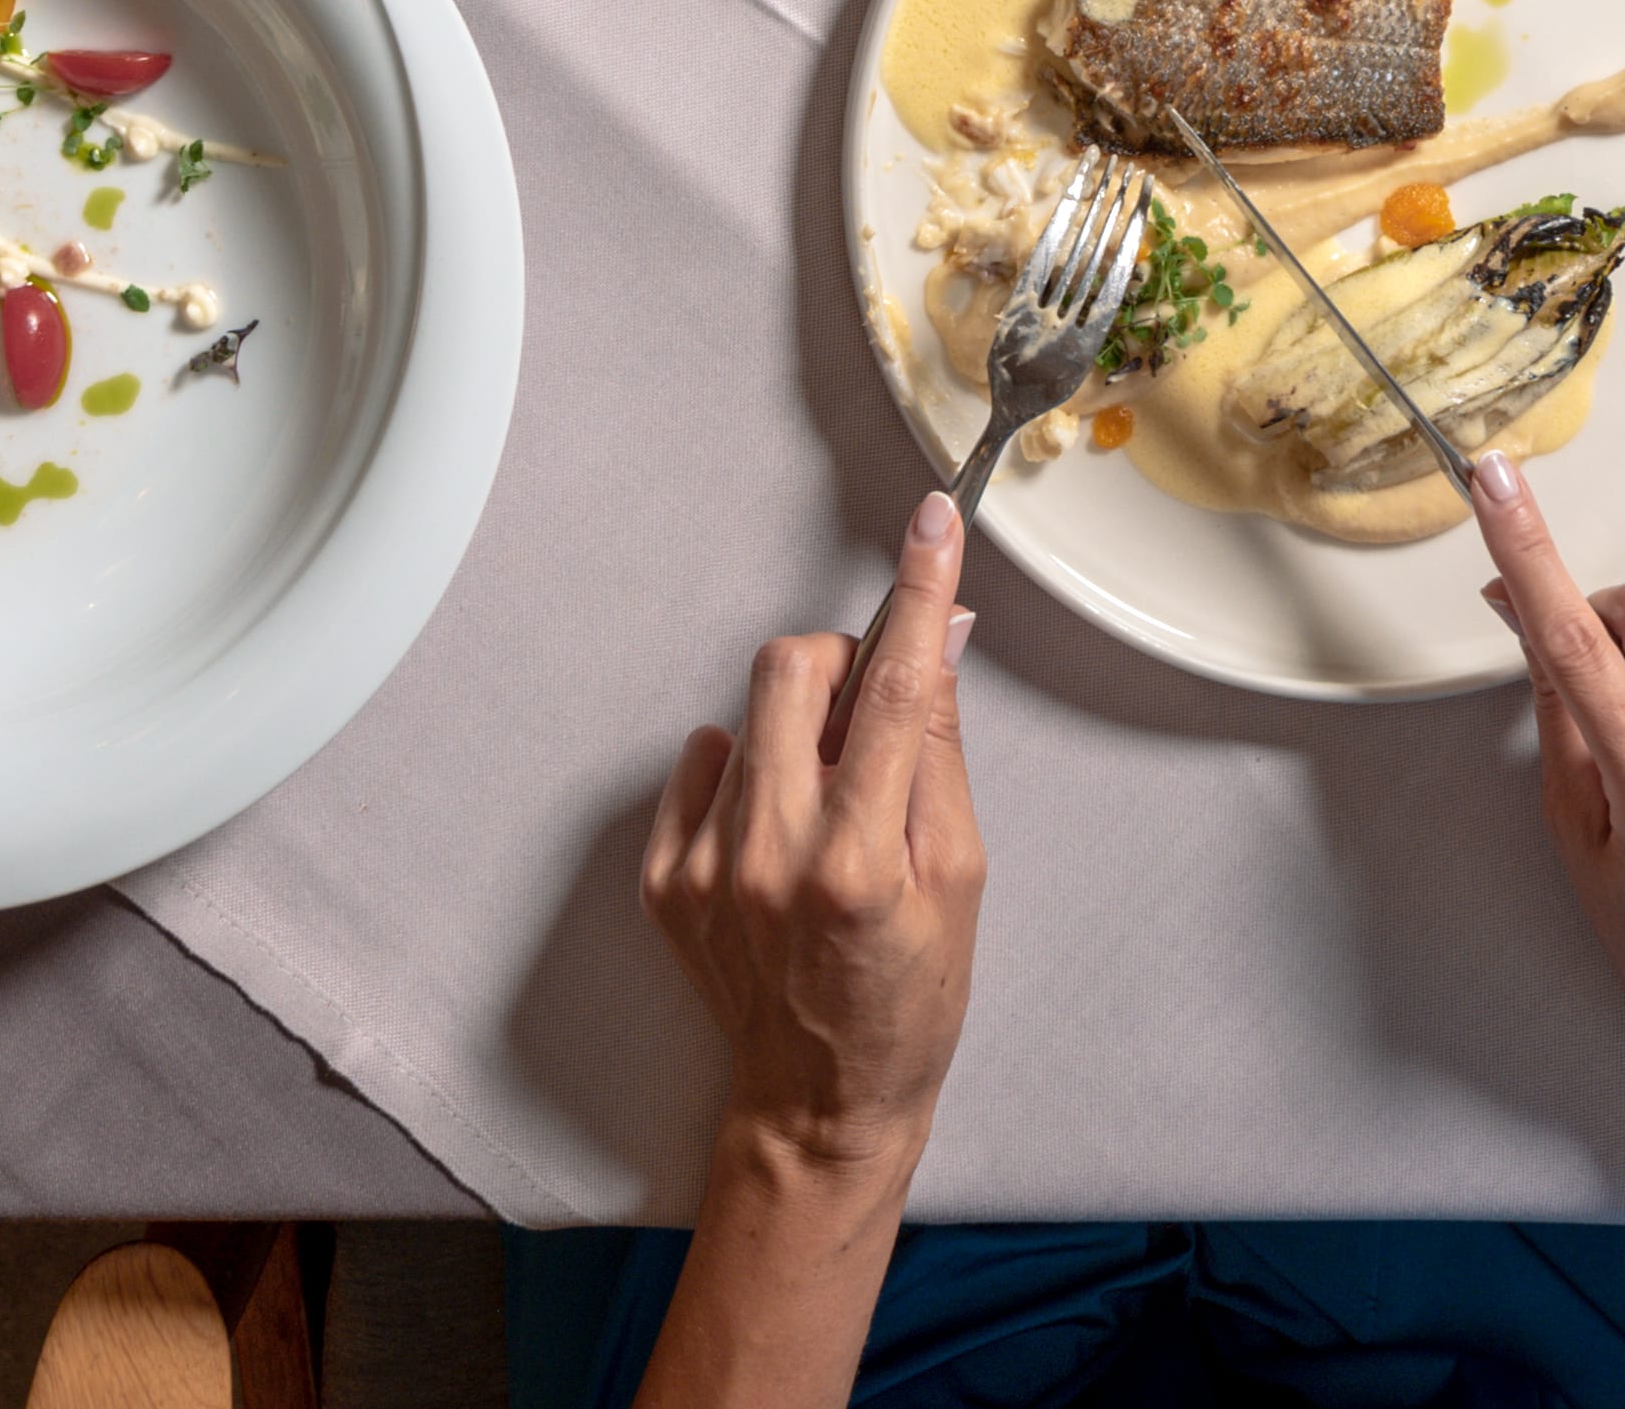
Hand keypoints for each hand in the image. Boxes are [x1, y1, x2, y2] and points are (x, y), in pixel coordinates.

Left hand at [643, 490, 990, 1176]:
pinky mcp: (664, 877)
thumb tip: (938, 642)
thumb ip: (937, 751)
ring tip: (829, 802)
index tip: (933, 526)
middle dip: (842, 664)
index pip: (895, 689)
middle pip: (794, 668)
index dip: (919, 594)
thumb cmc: (907, 999)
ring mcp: (705, 866)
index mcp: (860, 859)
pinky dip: (746, 773)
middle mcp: (771, 854)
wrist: (820, 1099)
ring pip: (749, 712)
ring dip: (799, 729)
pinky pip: (702, 763)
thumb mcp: (960, 877)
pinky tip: (777, 832)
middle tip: (871, 716)